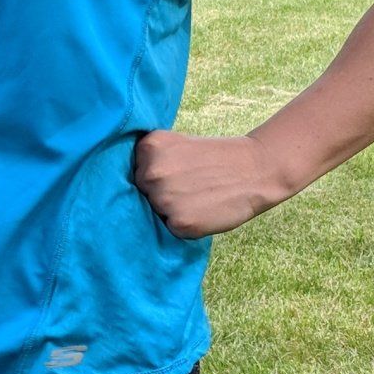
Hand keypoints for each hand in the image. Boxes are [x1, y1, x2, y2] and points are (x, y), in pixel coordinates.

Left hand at [131, 129, 288, 237]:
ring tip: (197, 197)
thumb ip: (151, 158)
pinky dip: (185, 224)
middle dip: (159, 194)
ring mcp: (165, 199)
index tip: (175, 172)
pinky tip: (203, 209)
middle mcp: (152, 172)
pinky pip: (170, 229)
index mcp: (149, 147)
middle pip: (140, 194)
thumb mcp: (177, 144)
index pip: (133, 171)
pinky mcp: (180, 222)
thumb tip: (118, 182)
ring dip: (171, 210)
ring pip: (153, 213)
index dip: (153, 176)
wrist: (255, 169)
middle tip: (189, 186)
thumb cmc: (214, 159)